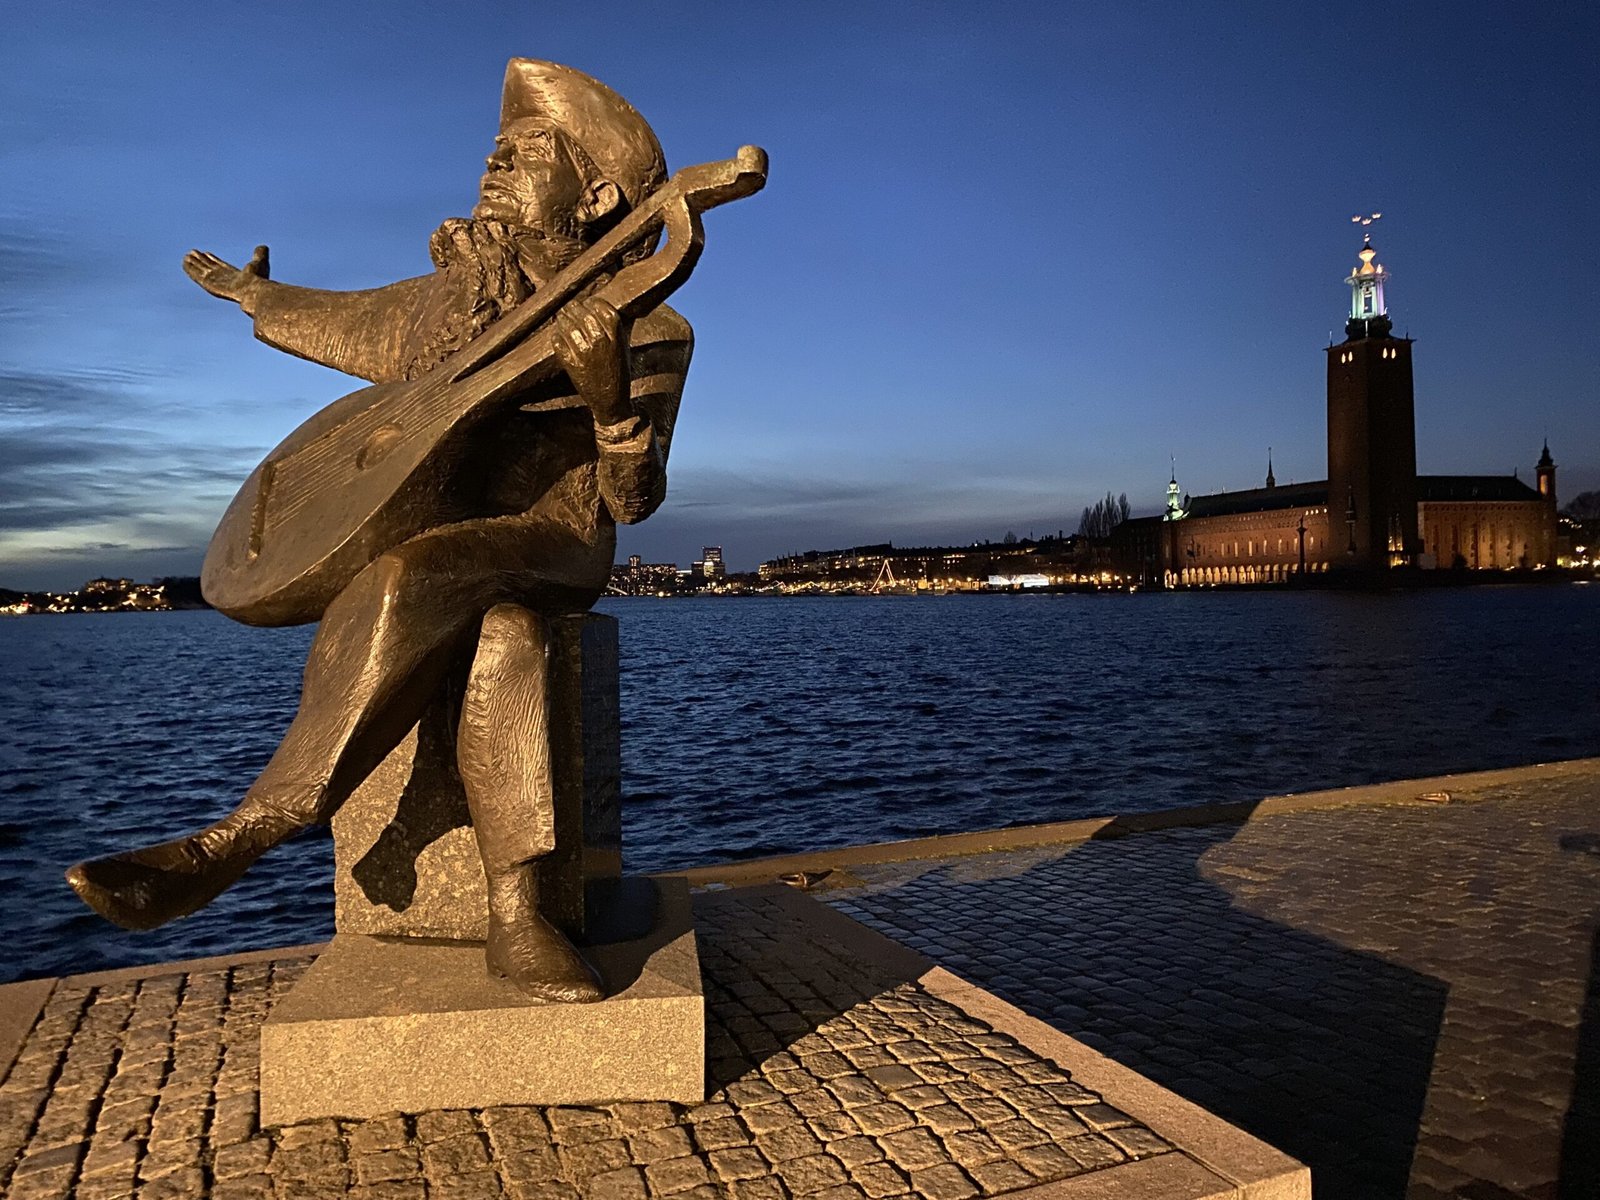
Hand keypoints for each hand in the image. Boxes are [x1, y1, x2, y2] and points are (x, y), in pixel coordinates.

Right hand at [183, 245, 269, 305]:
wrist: (253, 290)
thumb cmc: (258, 280)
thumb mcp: (260, 263)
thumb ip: (260, 254)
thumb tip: (263, 247)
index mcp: (234, 275)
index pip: (220, 266)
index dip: (213, 260)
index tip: (206, 253)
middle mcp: (223, 278)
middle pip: (209, 268)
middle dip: (201, 261)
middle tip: (192, 253)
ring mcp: (215, 281)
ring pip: (201, 270)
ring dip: (194, 263)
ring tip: (186, 256)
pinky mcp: (209, 284)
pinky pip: (197, 275)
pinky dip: (190, 268)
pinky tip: (185, 262)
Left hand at [553, 296, 631, 425]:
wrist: (611, 400)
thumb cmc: (618, 373)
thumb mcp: (623, 348)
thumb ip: (616, 330)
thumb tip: (605, 309)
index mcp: (616, 337)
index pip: (603, 309)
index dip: (594, 303)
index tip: (588, 302)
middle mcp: (601, 342)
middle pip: (584, 315)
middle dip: (574, 308)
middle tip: (570, 307)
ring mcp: (585, 353)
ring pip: (569, 327)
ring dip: (563, 320)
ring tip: (561, 318)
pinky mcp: (572, 364)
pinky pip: (559, 343)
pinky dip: (556, 336)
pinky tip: (556, 335)